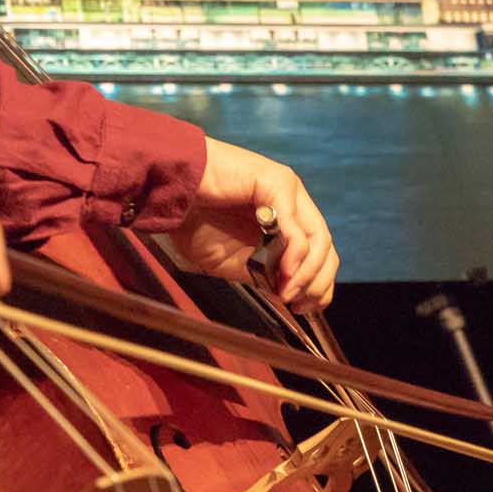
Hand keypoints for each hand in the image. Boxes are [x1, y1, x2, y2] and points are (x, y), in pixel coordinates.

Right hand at [163, 137, 336, 309]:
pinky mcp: (277, 183)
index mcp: (284, 217)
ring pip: (319, 239)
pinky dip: (296, 257)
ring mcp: (287, 189)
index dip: (317, 284)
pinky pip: (297, 228)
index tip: (302, 308)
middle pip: (325, 248)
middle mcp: (292, 201)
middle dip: (318, 283)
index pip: (318, 253)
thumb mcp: (232, 261)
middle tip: (299, 305)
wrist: (167, 192)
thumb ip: (263, 274)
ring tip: (288, 293)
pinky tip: (285, 274)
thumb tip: (290, 294)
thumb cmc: (192, 220)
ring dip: (308, 274)